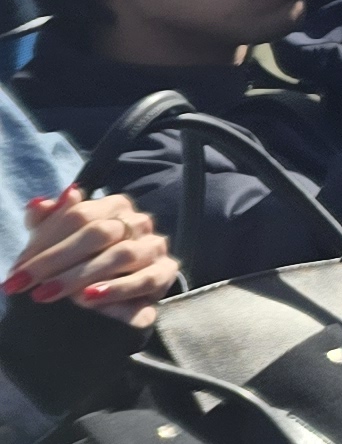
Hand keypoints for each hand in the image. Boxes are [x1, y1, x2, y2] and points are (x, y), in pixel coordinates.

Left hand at [8, 191, 177, 325]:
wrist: (118, 291)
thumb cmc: (82, 260)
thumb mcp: (59, 242)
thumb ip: (47, 223)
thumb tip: (37, 204)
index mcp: (115, 206)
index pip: (79, 215)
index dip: (44, 241)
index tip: (16, 271)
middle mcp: (138, 222)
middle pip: (99, 233)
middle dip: (55, 260)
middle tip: (23, 285)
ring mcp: (154, 246)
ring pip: (122, 255)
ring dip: (81, 275)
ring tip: (48, 293)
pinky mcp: (164, 273)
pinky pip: (145, 279)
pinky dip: (117, 289)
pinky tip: (89, 298)